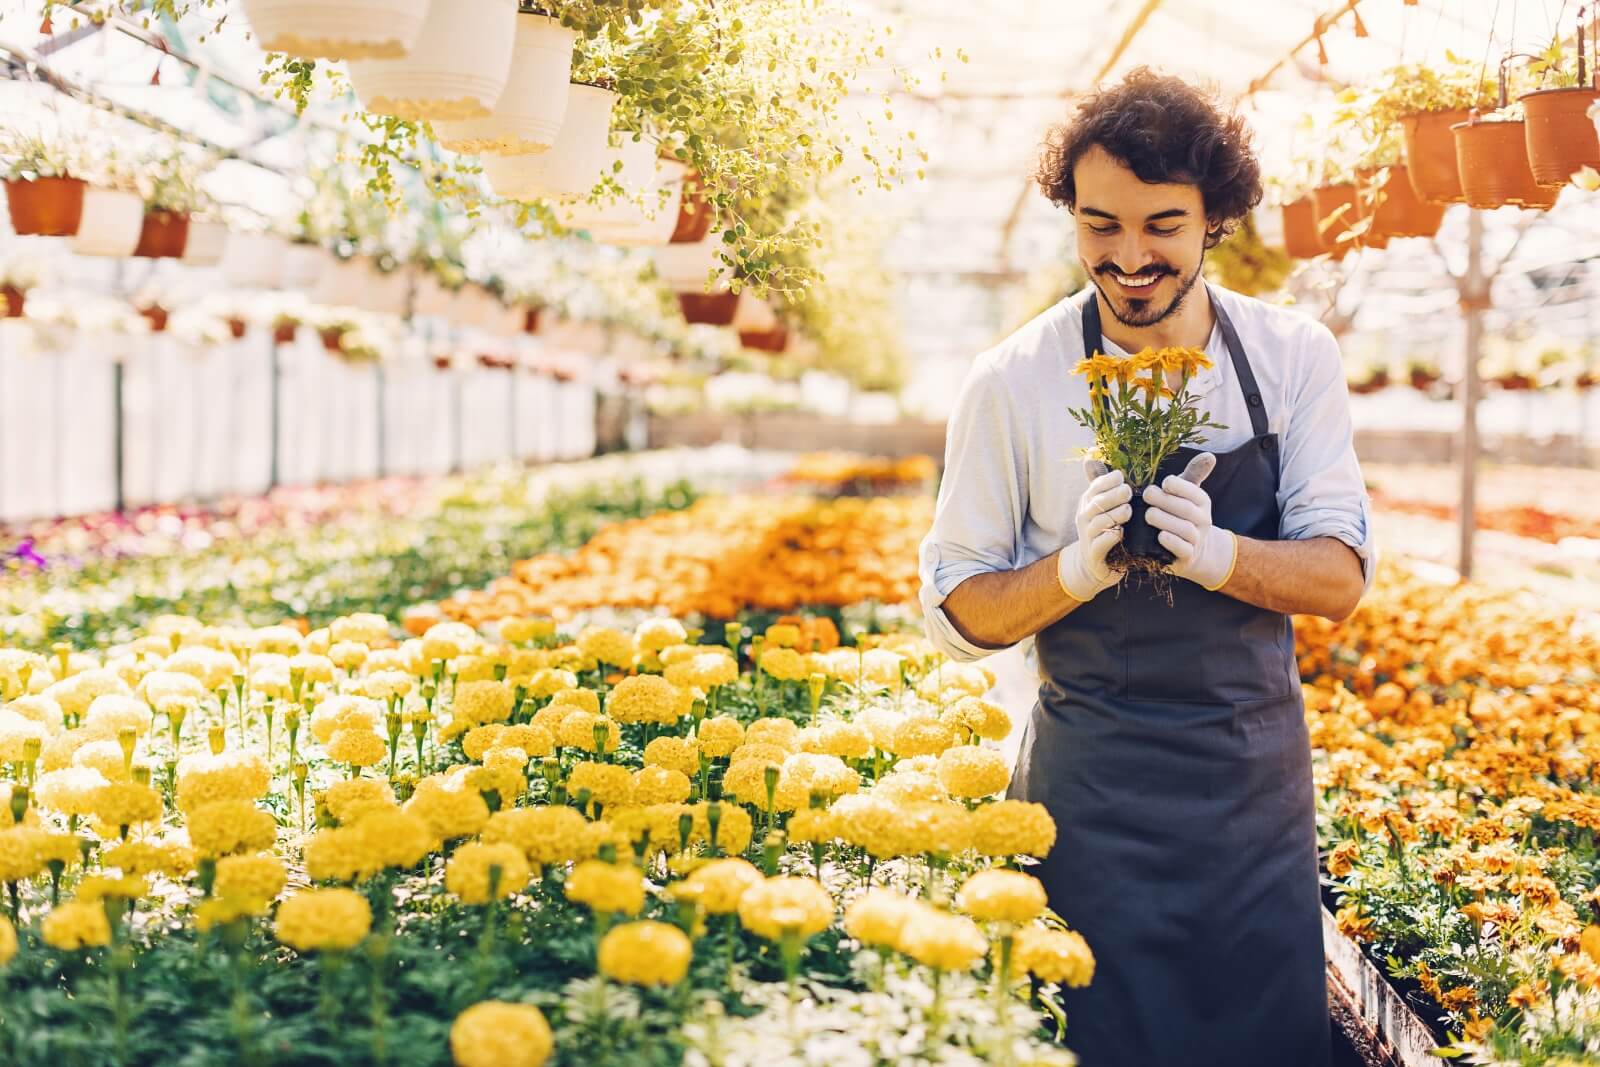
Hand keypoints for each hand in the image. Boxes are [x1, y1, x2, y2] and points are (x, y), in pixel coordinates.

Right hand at [1057, 457, 1132, 600]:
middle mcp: (1084, 518)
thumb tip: (1091, 452)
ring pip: (1099, 522)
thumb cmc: (1105, 529)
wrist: (1095, 565)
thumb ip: (1100, 480)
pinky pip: (1101, 543)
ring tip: (1128, 512)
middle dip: (1113, 495)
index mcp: (1088, 502)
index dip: (1108, 480)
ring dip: (1115, 515)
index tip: (1122, 477)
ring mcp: (1087, 537)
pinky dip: (1112, 537)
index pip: (1095, 487)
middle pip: (1097, 502)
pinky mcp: (1094, 554)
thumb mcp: (1102, 504)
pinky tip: (1122, 533)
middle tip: (1128, 492)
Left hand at [1141, 453, 1237, 590]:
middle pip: (1186, 509)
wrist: (1193, 550)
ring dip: (1164, 520)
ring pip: (1184, 529)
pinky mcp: (1188, 556)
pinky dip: (1171, 542)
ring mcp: (1196, 539)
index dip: (1178, 486)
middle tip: (1146, 495)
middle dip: (1165, 501)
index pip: (1193, 491)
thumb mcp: (1187, 494)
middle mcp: (1203, 520)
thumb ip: (1193, 475)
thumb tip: (1209, 455)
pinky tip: (1160, 535)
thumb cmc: (1182, 515)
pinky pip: (1182, 549)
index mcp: (1202, 502)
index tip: (1163, 483)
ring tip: (1148, 515)